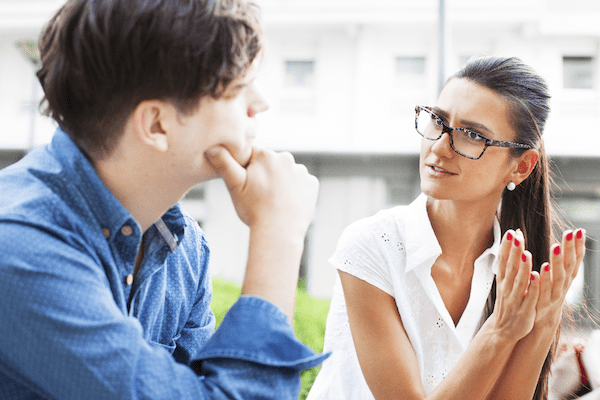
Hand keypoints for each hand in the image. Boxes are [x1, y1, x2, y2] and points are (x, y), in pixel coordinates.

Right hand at [204, 145, 318, 235]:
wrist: (279, 232)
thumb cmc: (254, 209)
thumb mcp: (234, 185)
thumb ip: (224, 163)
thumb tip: (212, 146)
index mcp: (265, 155)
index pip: (253, 155)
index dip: (247, 170)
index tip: (247, 185)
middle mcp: (286, 158)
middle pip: (271, 163)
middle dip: (265, 175)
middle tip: (259, 196)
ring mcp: (301, 171)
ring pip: (286, 173)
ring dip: (281, 182)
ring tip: (273, 201)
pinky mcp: (312, 184)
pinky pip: (301, 183)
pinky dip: (295, 191)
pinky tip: (287, 203)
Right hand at [490, 229, 539, 341]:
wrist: (503, 330)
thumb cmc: (508, 304)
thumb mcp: (506, 284)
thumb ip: (511, 267)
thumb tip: (515, 246)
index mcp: (503, 281)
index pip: (504, 260)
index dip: (507, 246)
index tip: (511, 231)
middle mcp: (507, 288)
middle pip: (511, 267)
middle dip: (513, 251)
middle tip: (516, 235)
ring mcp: (516, 299)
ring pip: (520, 281)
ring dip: (523, 267)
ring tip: (526, 253)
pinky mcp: (525, 311)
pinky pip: (529, 298)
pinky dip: (532, 288)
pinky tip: (536, 277)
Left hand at [535, 229, 585, 331]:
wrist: (541, 321)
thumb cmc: (549, 293)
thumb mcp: (557, 275)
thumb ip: (561, 259)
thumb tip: (568, 238)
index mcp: (566, 277)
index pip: (575, 259)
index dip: (578, 246)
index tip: (579, 231)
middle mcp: (563, 284)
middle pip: (569, 265)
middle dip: (570, 249)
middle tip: (569, 233)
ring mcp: (554, 294)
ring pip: (558, 276)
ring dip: (557, 261)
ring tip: (554, 247)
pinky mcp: (542, 302)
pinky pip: (544, 290)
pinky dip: (544, 280)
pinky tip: (541, 270)